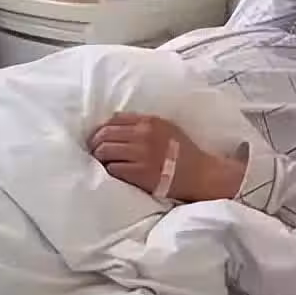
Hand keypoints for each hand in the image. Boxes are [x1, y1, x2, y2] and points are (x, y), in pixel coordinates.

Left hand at [87, 113, 245, 201]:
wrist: (200, 174)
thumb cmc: (183, 151)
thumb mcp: (166, 128)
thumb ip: (143, 124)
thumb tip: (115, 122)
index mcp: (149, 122)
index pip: (113, 120)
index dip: (102, 129)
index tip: (99, 137)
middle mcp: (143, 135)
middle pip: (104, 134)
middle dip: (96, 143)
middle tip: (95, 151)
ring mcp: (141, 154)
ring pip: (104, 151)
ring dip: (100, 157)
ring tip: (101, 162)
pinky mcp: (139, 173)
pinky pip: (112, 169)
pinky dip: (109, 170)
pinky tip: (113, 172)